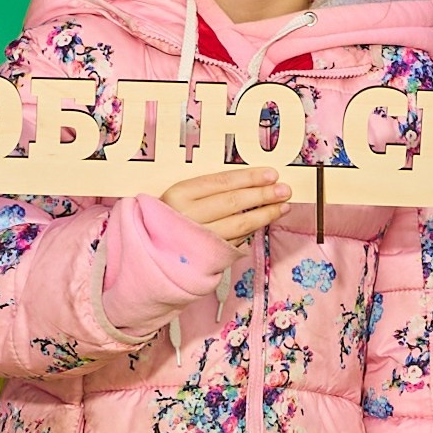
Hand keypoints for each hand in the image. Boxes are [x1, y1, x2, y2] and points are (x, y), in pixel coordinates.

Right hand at [157, 169, 292, 242]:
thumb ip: (208, 189)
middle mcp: (187, 216)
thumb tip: (248, 182)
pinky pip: (235, 242)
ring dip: (264, 215)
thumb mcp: (179, 196)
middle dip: (263, 196)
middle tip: (285, 190)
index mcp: (178, 194)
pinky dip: (251, 231)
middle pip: (233, 203)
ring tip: (282, 207)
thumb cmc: (167, 217)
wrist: (147, 252)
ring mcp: (197, 239)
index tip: (271, 174)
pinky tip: (263, 223)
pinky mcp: (205, 258)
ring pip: (238, 225)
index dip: (249, 177)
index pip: (221, 182)